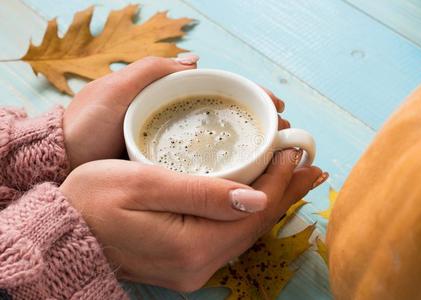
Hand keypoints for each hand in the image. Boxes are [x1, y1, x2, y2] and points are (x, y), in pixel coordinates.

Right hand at [60, 152, 323, 291]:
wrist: (63, 229)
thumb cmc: (92, 199)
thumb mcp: (144, 184)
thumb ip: (202, 193)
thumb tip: (256, 196)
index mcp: (191, 246)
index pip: (253, 211)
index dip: (280, 180)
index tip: (296, 152)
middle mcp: (197, 265)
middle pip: (256, 224)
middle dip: (285, 192)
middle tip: (311, 166)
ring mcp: (192, 267)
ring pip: (245, 231)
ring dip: (271, 202)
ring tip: (294, 178)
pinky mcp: (184, 261)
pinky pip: (229, 236)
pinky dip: (248, 213)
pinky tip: (257, 198)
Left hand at [63, 55, 288, 168]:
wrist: (62, 163)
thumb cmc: (86, 124)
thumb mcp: (116, 89)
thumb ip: (152, 71)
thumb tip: (195, 59)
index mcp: (169, 98)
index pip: (219, 93)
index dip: (250, 97)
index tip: (276, 106)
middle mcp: (177, 122)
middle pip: (226, 119)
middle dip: (258, 123)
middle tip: (282, 135)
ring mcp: (174, 148)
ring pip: (219, 145)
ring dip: (249, 148)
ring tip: (275, 156)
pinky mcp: (167, 172)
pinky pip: (203, 169)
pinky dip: (227, 171)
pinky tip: (245, 178)